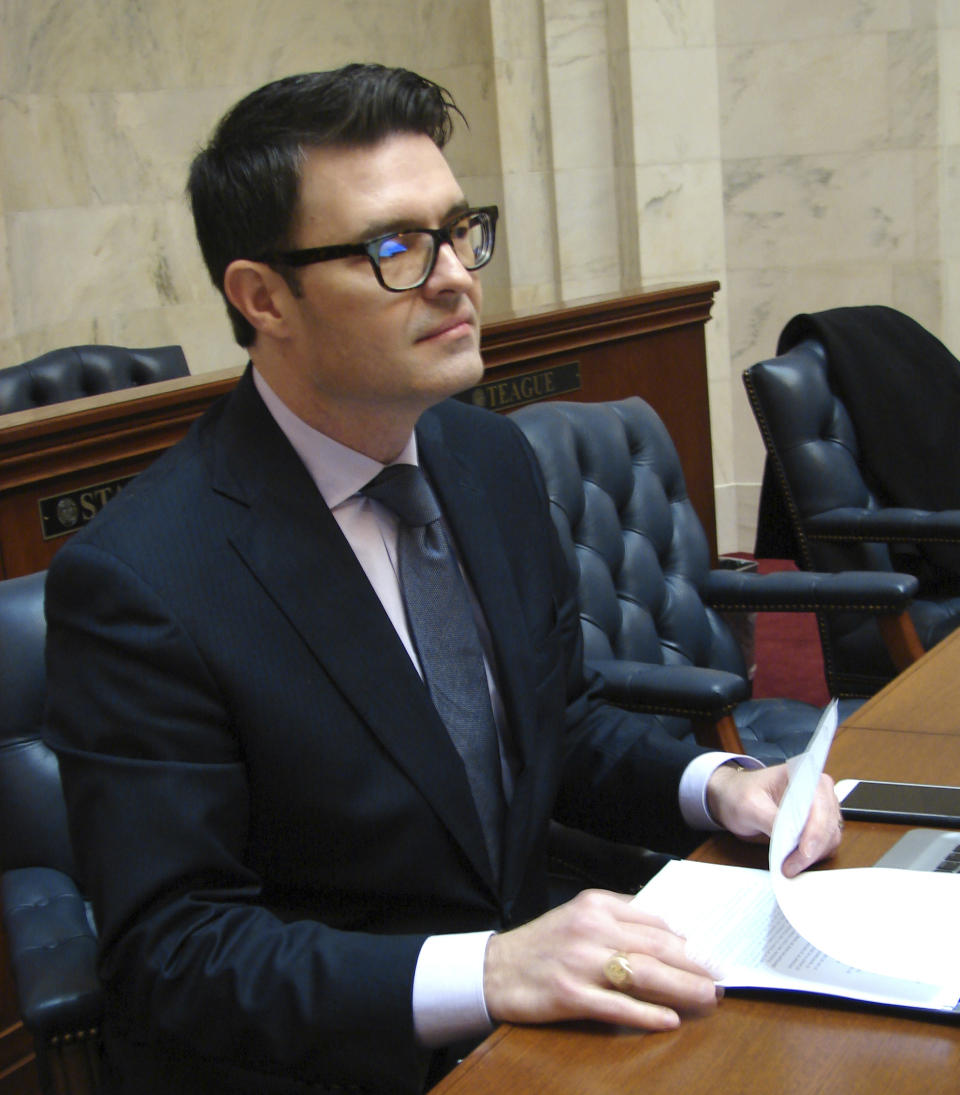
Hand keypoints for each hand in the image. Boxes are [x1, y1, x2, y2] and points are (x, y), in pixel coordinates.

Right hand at [483, 889, 718, 1030]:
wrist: (494, 969)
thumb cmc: (542, 944)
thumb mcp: (579, 917)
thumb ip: (618, 920)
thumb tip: (669, 935)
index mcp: (596, 905)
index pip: (654, 921)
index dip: (688, 939)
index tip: (711, 952)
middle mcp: (591, 929)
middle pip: (657, 946)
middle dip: (695, 964)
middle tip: (721, 978)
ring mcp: (580, 962)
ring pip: (645, 974)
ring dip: (683, 987)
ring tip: (710, 998)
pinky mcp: (570, 995)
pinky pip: (618, 1006)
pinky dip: (647, 1014)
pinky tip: (670, 1020)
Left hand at [706, 763, 842, 876]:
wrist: (733, 797)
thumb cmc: (740, 793)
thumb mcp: (748, 805)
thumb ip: (770, 819)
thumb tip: (790, 839)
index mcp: (804, 776)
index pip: (819, 804)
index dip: (816, 829)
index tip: (803, 850)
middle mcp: (819, 791)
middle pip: (828, 825)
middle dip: (811, 849)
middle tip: (790, 867)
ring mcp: (821, 809)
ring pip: (830, 838)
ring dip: (813, 856)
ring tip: (789, 866)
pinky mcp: (818, 827)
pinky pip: (825, 846)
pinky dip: (813, 857)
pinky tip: (794, 861)